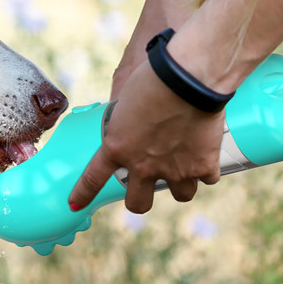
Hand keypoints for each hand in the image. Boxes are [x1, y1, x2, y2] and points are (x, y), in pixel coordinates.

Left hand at [68, 60, 222, 212]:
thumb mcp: (124, 99)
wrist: (186, 79)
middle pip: (138, 203)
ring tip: (184, 164)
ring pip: (180, 195)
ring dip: (181, 182)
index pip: (93, 178)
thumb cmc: (152, 79)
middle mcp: (143, 166)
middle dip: (140, 199)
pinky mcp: (203, 166)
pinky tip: (206, 153)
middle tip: (145, 186)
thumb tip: (127, 123)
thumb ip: (124, 120)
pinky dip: (207, 168)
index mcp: (117, 147)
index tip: (75, 204)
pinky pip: (206, 179)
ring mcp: (174, 170)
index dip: (83, 194)